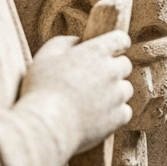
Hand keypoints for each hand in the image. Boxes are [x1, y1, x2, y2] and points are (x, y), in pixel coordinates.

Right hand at [17, 30, 133, 158]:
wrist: (46, 125)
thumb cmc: (41, 89)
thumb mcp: (45, 56)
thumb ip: (64, 43)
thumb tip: (78, 41)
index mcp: (96, 52)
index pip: (121, 39)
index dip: (116, 45)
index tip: (108, 52)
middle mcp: (112, 71)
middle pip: (124, 65)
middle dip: (112, 70)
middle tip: (91, 81)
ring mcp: (118, 95)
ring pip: (125, 89)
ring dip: (113, 93)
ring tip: (89, 102)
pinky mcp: (119, 116)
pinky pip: (124, 111)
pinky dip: (114, 114)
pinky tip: (95, 116)